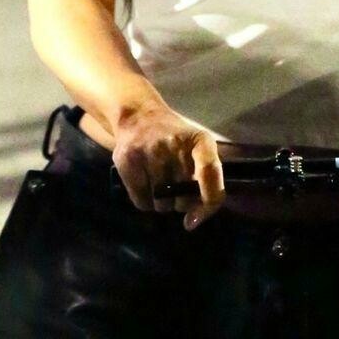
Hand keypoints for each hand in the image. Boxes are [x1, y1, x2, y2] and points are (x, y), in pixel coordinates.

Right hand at [111, 99, 225, 229]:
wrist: (139, 116)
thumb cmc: (175, 141)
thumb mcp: (199, 149)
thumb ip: (207, 181)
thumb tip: (192, 221)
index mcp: (200, 140)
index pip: (210, 173)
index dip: (208, 202)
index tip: (196, 218)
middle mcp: (175, 143)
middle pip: (183, 198)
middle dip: (181, 203)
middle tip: (176, 189)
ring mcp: (149, 151)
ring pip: (161, 204)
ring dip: (162, 204)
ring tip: (160, 185)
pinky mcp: (128, 160)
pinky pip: (141, 202)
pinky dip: (145, 202)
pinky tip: (146, 186)